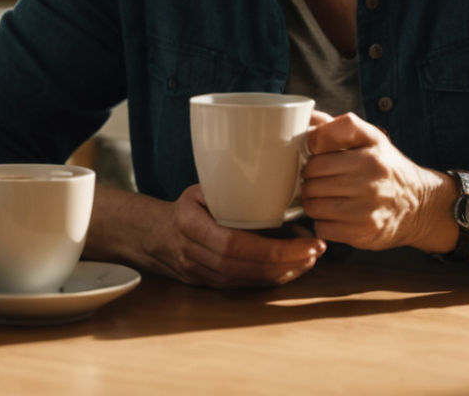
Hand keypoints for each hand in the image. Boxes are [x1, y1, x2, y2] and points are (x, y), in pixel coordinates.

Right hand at [90, 183, 325, 288]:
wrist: (153, 234)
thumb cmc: (186, 205)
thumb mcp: (201, 188)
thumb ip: (229, 187)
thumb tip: (277, 181)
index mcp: (189, 224)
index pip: (233, 244)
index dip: (272, 248)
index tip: (305, 243)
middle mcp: (192, 254)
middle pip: (244, 267)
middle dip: (285, 262)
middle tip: (316, 250)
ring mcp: (199, 274)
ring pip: (246, 281)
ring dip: (282, 273)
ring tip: (309, 259)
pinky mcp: (208, 285)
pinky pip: (242, 287)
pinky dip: (269, 279)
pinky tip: (289, 268)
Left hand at [300, 111, 450, 251]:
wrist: (419, 205)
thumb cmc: (388, 169)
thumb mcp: (373, 138)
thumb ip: (342, 127)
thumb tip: (311, 120)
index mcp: (369, 158)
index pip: (317, 159)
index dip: (312, 161)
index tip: (318, 163)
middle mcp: (369, 184)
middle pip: (312, 183)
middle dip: (310, 182)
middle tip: (319, 182)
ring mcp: (365, 212)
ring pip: (314, 207)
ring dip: (313, 203)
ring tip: (325, 198)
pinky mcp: (362, 234)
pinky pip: (323, 228)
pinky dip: (323, 223)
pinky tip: (334, 216)